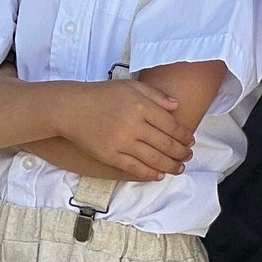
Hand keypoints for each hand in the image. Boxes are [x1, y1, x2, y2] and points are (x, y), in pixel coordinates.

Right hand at [62, 78, 193, 181]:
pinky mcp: (110, 156)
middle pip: (166, 144)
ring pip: (154, 158)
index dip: (184, 135)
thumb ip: (155, 95)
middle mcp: (134, 125)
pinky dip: (149, 173)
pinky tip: (158, 175)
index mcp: (141, 106)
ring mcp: (121, 142)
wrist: (71, 109)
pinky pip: (134, 168)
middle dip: (181, 153)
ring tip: (179, 168)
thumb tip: (177, 106)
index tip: (190, 140)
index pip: (171, 125)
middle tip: (188, 156)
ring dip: (170, 166)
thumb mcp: (130, 86)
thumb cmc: (102, 95)